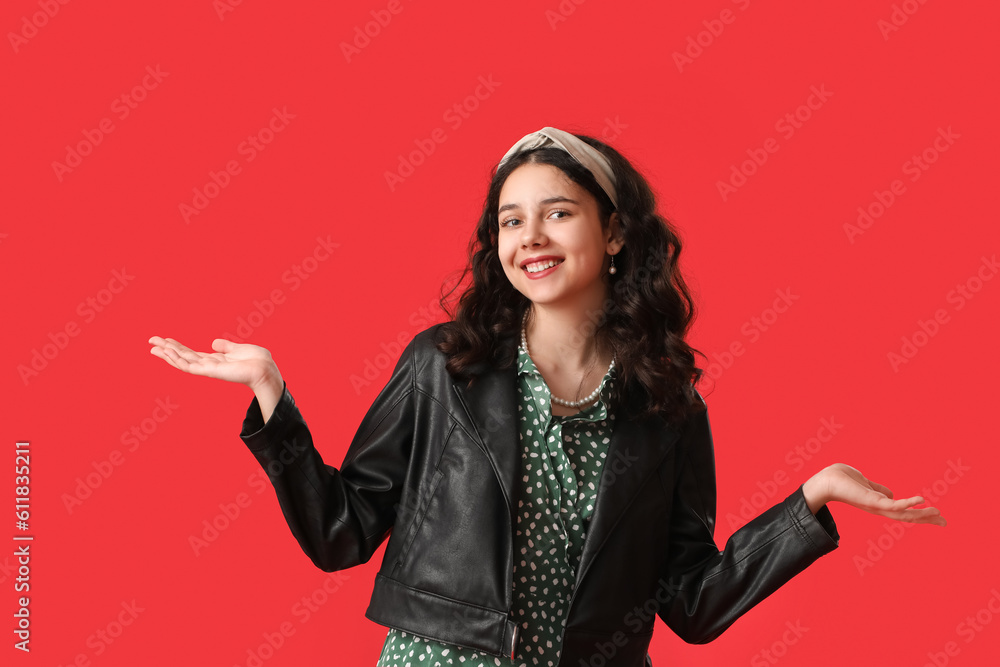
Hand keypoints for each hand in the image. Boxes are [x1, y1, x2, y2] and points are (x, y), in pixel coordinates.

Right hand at [147, 336, 279, 390]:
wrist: (265, 369)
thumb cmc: (256, 361)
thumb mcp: (238, 349)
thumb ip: (225, 347)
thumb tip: (213, 343)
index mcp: (214, 360)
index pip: (190, 353)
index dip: (177, 347)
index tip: (164, 340)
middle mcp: (209, 365)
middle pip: (182, 357)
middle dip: (167, 349)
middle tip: (151, 341)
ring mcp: (208, 369)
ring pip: (182, 362)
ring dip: (168, 354)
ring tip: (154, 347)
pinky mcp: (210, 371)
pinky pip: (190, 366)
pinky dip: (178, 360)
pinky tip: (168, 352)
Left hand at [803, 463, 945, 526]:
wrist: (825, 480)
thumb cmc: (841, 480)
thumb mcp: (865, 484)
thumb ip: (878, 490)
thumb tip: (892, 494)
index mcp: (879, 504)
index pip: (903, 512)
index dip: (920, 514)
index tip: (937, 516)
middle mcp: (879, 508)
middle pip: (907, 517)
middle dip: (926, 519)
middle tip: (945, 522)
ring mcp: (875, 506)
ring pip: (903, 514)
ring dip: (921, 514)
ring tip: (938, 513)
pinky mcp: (871, 501)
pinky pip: (893, 504)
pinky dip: (907, 503)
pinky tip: (920, 499)